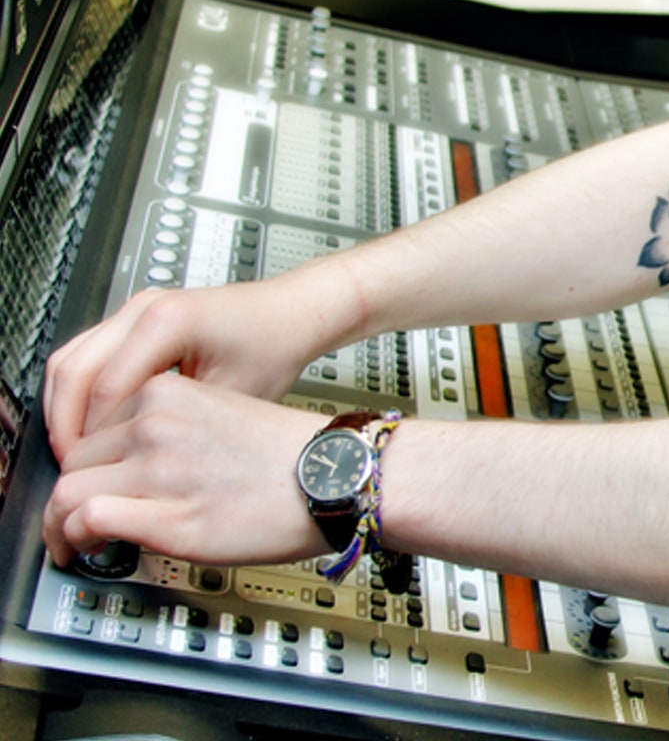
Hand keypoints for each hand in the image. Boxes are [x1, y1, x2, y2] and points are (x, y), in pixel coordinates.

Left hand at [42, 374, 325, 569]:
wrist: (335, 475)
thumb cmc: (294, 455)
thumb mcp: (223, 415)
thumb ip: (174, 429)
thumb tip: (137, 465)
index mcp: (170, 394)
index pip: (93, 424)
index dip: (87, 460)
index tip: (91, 480)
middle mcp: (156, 424)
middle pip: (73, 458)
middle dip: (70, 491)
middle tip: (76, 518)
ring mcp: (157, 468)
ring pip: (68, 490)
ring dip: (60, 520)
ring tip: (71, 541)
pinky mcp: (164, 514)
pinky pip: (86, 520)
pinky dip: (74, 538)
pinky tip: (87, 549)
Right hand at [44, 283, 324, 461]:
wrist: (292, 312)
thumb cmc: (274, 346)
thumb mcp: (227, 397)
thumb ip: (177, 429)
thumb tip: (132, 467)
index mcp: (165, 322)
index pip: (102, 387)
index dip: (89, 437)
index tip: (88, 472)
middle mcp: (143, 308)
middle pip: (70, 368)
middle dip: (63, 423)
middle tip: (73, 467)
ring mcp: (136, 309)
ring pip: (70, 358)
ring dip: (65, 407)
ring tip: (79, 452)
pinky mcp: (136, 319)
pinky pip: (88, 354)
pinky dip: (81, 391)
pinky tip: (94, 426)